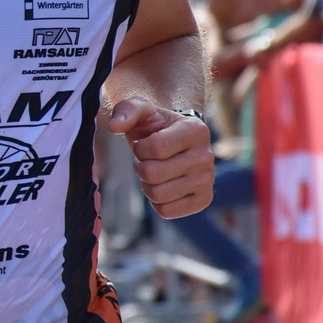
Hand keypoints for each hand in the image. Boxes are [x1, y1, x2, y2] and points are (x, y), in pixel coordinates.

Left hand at [107, 97, 213, 218]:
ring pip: (158, 194)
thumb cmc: (154, 125)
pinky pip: (166, 211)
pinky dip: (155, 201)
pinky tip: (162, 186)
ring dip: (146, 184)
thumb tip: (115, 126)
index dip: (139, 149)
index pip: (155, 149)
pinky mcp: (203, 200)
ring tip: (154, 172)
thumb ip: (126, 111)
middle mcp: (207, 156)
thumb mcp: (141, 110)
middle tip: (146, 160)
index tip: (143, 144)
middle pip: (153, 174)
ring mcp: (207, 180)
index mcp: (196, 130)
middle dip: (140, 167)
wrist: (172, 143)